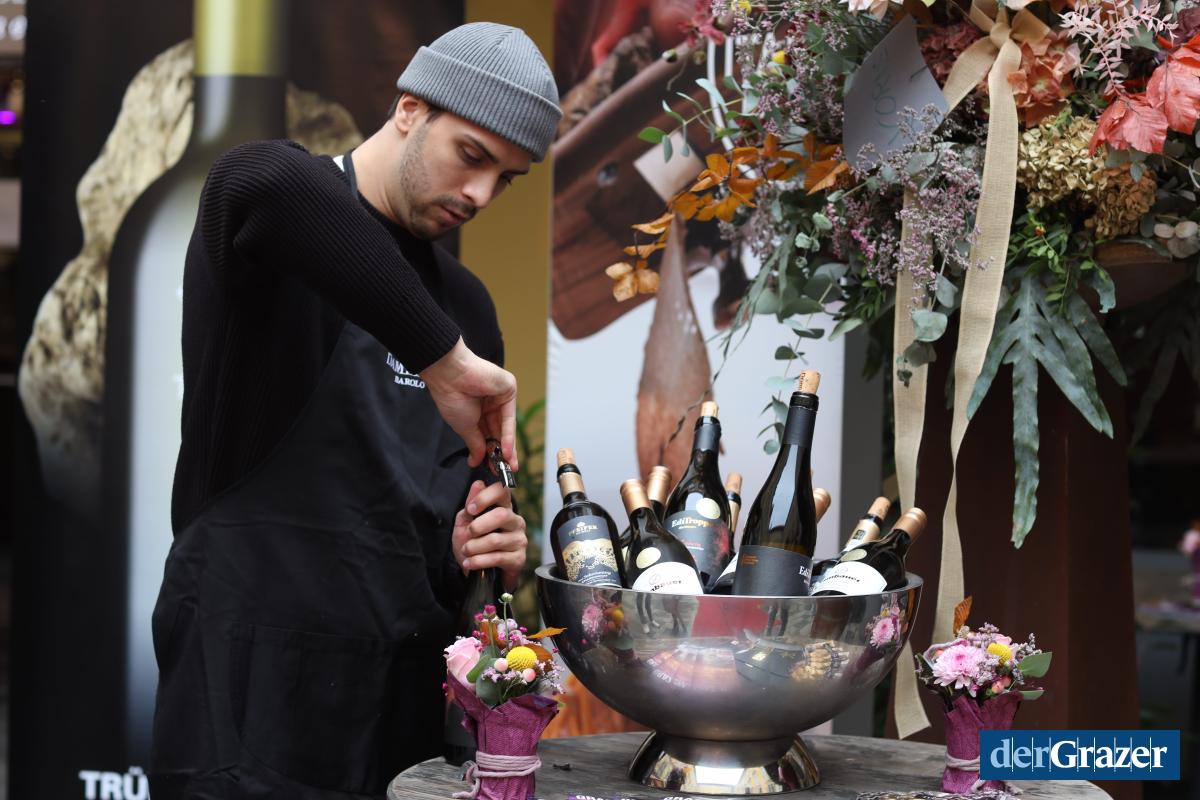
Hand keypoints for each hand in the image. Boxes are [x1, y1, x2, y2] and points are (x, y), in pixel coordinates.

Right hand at [421, 338, 517, 469]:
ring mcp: (500, 396)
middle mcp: (489, 403)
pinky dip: (508, 435)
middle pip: (499, 431)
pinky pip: (509, 417)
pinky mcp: (508, 389)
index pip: (487, 434)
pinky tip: (506, 452)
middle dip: (502, 453)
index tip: (494, 469)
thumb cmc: (451, 397)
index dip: (491, 452)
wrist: (450, 375)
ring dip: (507, 448)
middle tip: (506, 472)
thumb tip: (476, 462)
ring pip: (505, 426)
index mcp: (476, 410)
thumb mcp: (464, 428)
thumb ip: (475, 445)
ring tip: (508, 466)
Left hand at [452, 480, 527, 590]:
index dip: (486, 497)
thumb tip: (478, 484)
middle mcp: (515, 521)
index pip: (503, 491)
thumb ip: (470, 505)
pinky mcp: (518, 558)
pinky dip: (478, 561)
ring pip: (496, 539)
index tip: (470, 509)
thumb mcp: (465, 523)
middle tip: (469, 533)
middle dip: (479, 525)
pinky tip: (469, 563)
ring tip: (466, 551)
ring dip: (475, 547)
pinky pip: (497, 558)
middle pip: (501, 515)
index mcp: (503, 508)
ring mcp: (519, 540)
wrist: (476, 572)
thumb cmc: (472, 544)